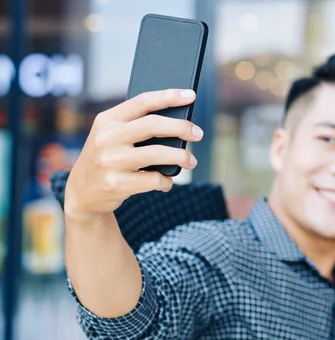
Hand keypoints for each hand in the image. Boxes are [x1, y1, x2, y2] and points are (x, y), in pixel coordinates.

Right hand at [64, 89, 202, 219]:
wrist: (81, 193)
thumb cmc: (107, 159)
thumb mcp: (110, 136)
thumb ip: (135, 127)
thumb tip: (179, 123)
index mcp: (107, 120)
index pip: (142, 102)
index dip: (169, 96)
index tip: (190, 96)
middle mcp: (106, 138)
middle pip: (153, 125)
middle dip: (182, 128)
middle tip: (198, 134)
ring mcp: (110, 162)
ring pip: (157, 154)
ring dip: (181, 157)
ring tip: (191, 161)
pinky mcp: (116, 184)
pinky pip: (153, 179)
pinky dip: (166, 181)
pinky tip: (166, 181)